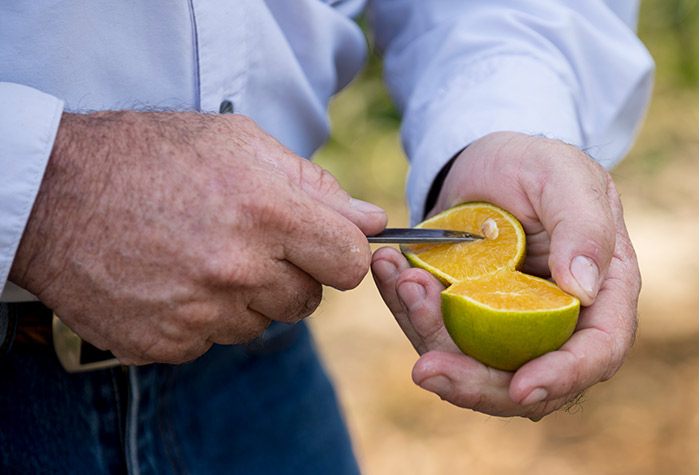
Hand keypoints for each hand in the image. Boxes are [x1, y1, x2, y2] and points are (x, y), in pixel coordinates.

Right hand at [10, 112, 385, 364]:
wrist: (56, 194)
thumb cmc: (152, 156)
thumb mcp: (239, 143)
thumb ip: (315, 185)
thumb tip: (372, 220)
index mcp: (267, 212)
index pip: (349, 262)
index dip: (340, 253)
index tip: (322, 245)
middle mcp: (237, 269)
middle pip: (308, 300)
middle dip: (291, 275)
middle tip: (249, 243)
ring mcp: (200, 313)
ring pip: (260, 324)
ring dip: (244, 298)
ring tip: (201, 257)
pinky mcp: (166, 343)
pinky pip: (212, 341)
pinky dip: (201, 318)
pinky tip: (172, 280)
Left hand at [372, 131, 639, 418]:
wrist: (485, 163)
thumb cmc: (537, 167)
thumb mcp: (566, 179)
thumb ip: (583, 228)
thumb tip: (586, 290)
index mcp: (599, 297)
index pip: (594, 353)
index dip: (562, 378)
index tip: (522, 388)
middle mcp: (552, 322)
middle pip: (521, 380)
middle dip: (472, 382)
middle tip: (425, 370)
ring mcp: (500, 324)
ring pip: (465, 361)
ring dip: (428, 332)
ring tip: (404, 280)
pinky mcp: (458, 316)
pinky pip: (431, 327)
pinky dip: (404, 304)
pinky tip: (388, 268)